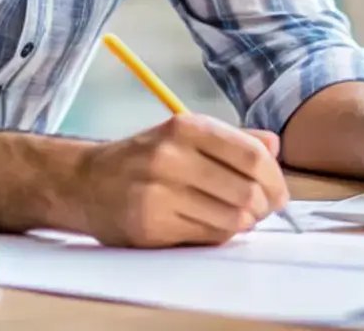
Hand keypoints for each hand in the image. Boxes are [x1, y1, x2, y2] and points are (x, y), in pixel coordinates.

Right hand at [72, 114, 290, 246]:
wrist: (85, 182)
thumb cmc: (143, 158)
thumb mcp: (184, 136)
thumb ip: (231, 140)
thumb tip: (275, 145)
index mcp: (185, 127)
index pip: (252, 154)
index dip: (275, 178)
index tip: (278, 193)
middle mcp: (171, 156)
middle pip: (246, 190)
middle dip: (263, 207)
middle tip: (260, 211)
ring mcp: (158, 192)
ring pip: (231, 218)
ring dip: (243, 224)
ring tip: (235, 218)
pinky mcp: (150, 225)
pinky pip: (207, 237)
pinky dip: (218, 235)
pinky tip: (209, 225)